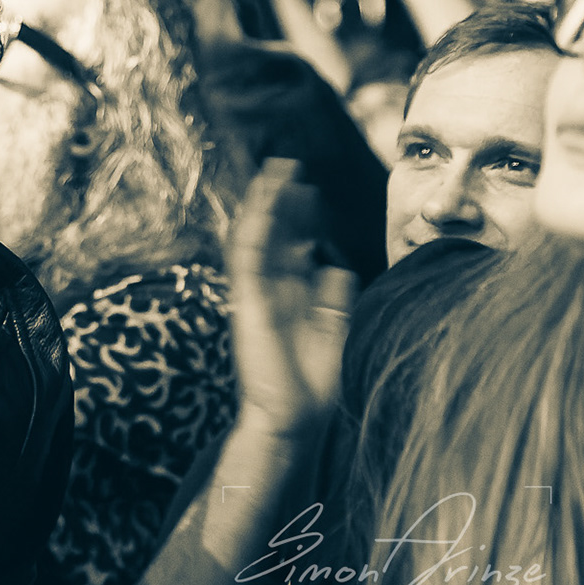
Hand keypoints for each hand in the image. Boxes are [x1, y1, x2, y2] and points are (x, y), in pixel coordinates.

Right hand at [225, 159, 355, 437]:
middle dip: (281, 201)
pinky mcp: (246, 301)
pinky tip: (263, 205)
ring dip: (263, 204)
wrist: (295, 416)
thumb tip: (336, 267)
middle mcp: (270, 289)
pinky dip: (253, 230)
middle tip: (290, 167)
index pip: (292, 246)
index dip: (299, 217)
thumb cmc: (314, 386)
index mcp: (290, 296)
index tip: (310, 190)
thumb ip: (334, 302)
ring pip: (256, 237)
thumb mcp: (334, 334)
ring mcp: (255, 293)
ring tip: (275, 172)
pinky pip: (247, 258)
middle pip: (274, 234)